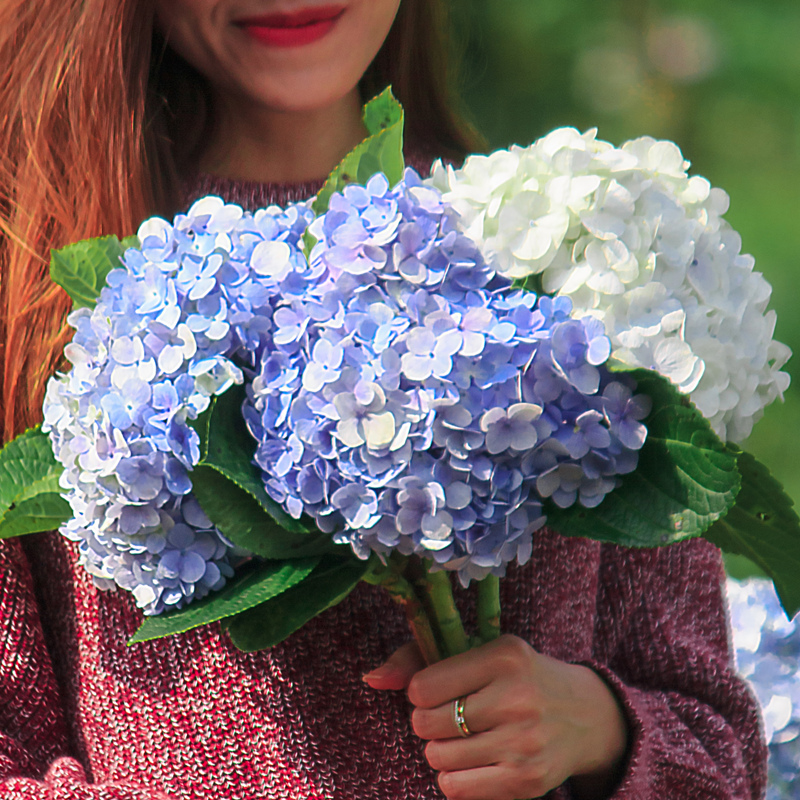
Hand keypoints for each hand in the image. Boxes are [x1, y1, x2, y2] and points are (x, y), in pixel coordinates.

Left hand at [363, 635, 627, 799]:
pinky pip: (456, 789)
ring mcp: (524, 743)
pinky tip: (475, 759)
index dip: (420, 692)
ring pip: (437, 758)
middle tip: (451, 715)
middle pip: (426, 725)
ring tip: (466, 736)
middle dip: (428, 722)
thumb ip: (418, 659)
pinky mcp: (527, 781)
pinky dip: (454, 777)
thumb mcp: (480, 651)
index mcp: (503, 656)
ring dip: (441, 750)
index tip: (438, 690)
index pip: (423, 686)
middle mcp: (516, 697)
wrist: (586, 715)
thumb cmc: (518, 676)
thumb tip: (370, 678)